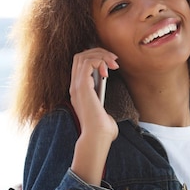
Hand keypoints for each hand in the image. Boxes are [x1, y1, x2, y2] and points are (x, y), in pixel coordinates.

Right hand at [69, 47, 118, 183]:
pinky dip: (99, 62)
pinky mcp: (82, 86)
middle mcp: (74, 86)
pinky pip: (88, 63)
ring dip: (101, 55)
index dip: (95, 57)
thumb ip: (103, 105)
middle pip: (80, 56)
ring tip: (114, 64)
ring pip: (83, 56)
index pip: (80, 64)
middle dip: (99, 52)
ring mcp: (76, 86)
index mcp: (79, 91)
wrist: (98, 137)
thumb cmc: (103, 130)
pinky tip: (108, 71)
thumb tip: (108, 104)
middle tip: (115, 61)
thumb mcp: (104, 112)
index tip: (111, 64)